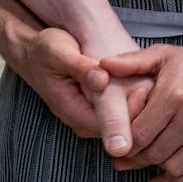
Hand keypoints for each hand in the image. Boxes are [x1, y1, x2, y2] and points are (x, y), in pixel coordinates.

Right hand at [1, 24, 151, 152]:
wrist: (31, 52)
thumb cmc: (44, 51)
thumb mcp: (58, 52)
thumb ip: (80, 68)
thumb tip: (102, 80)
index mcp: (74, 113)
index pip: (111, 128)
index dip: (131, 112)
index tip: (143, 88)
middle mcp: (82, 122)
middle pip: (120, 131)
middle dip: (138, 112)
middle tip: (151, 85)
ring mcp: (88, 119)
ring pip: (121, 125)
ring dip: (137, 108)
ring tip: (148, 85)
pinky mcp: (94, 112)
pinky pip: (118, 115)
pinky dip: (130, 103)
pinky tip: (139, 85)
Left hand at [99, 42, 182, 181]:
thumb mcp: (162, 55)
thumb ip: (131, 62)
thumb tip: (101, 65)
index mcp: (173, 95)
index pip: (140, 134)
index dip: (125, 145)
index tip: (117, 147)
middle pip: (155, 153)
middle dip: (136, 161)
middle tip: (123, 162)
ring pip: (176, 168)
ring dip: (158, 172)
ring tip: (146, 167)